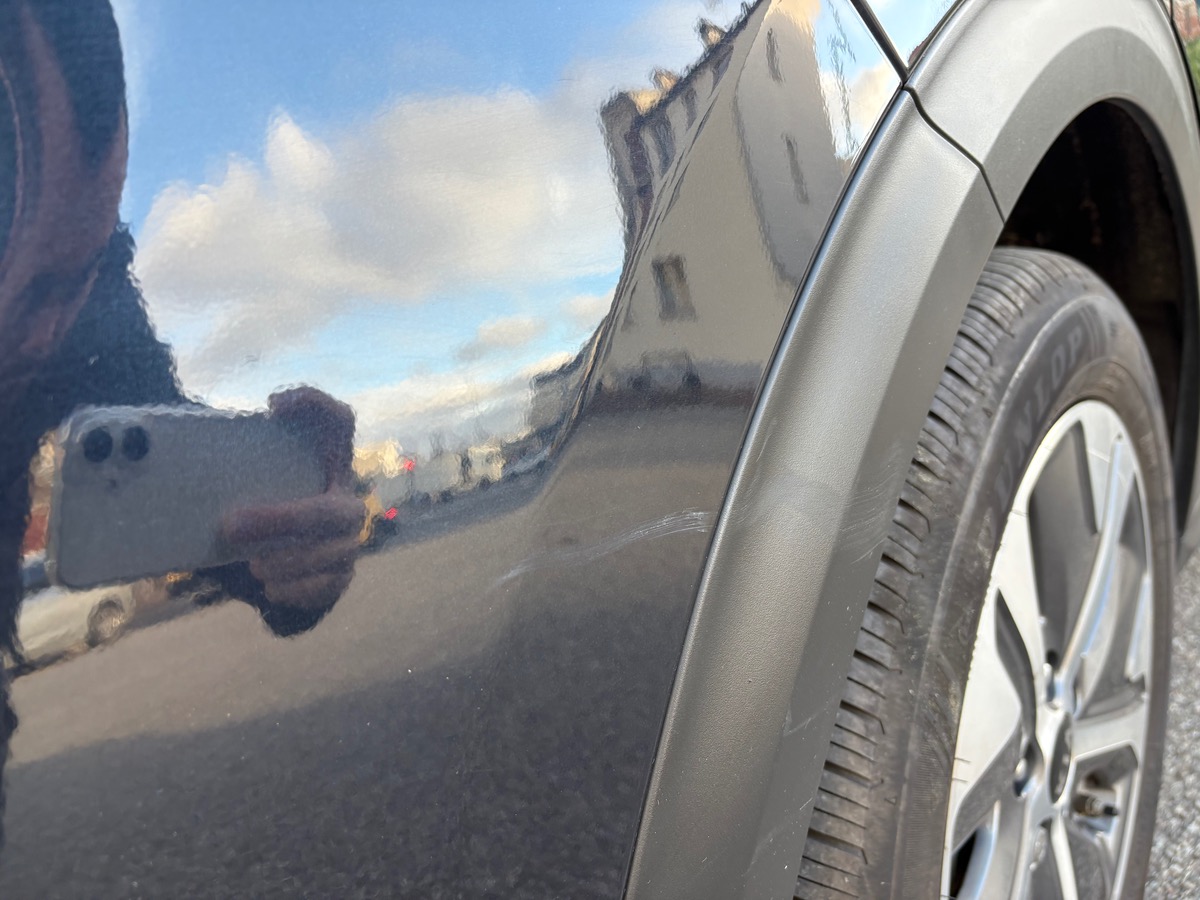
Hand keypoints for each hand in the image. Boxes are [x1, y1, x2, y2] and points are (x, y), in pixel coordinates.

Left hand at [221, 387, 362, 610]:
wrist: (268, 561)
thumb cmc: (251, 507)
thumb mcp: (241, 480)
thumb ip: (223, 463)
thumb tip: (160, 454)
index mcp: (325, 462)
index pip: (338, 421)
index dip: (316, 406)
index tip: (272, 406)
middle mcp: (344, 496)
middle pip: (329, 506)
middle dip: (282, 519)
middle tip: (230, 526)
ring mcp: (349, 538)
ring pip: (335, 549)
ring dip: (290, 560)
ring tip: (254, 566)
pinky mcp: (342, 574)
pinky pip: (331, 585)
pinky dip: (299, 588)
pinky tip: (271, 587)